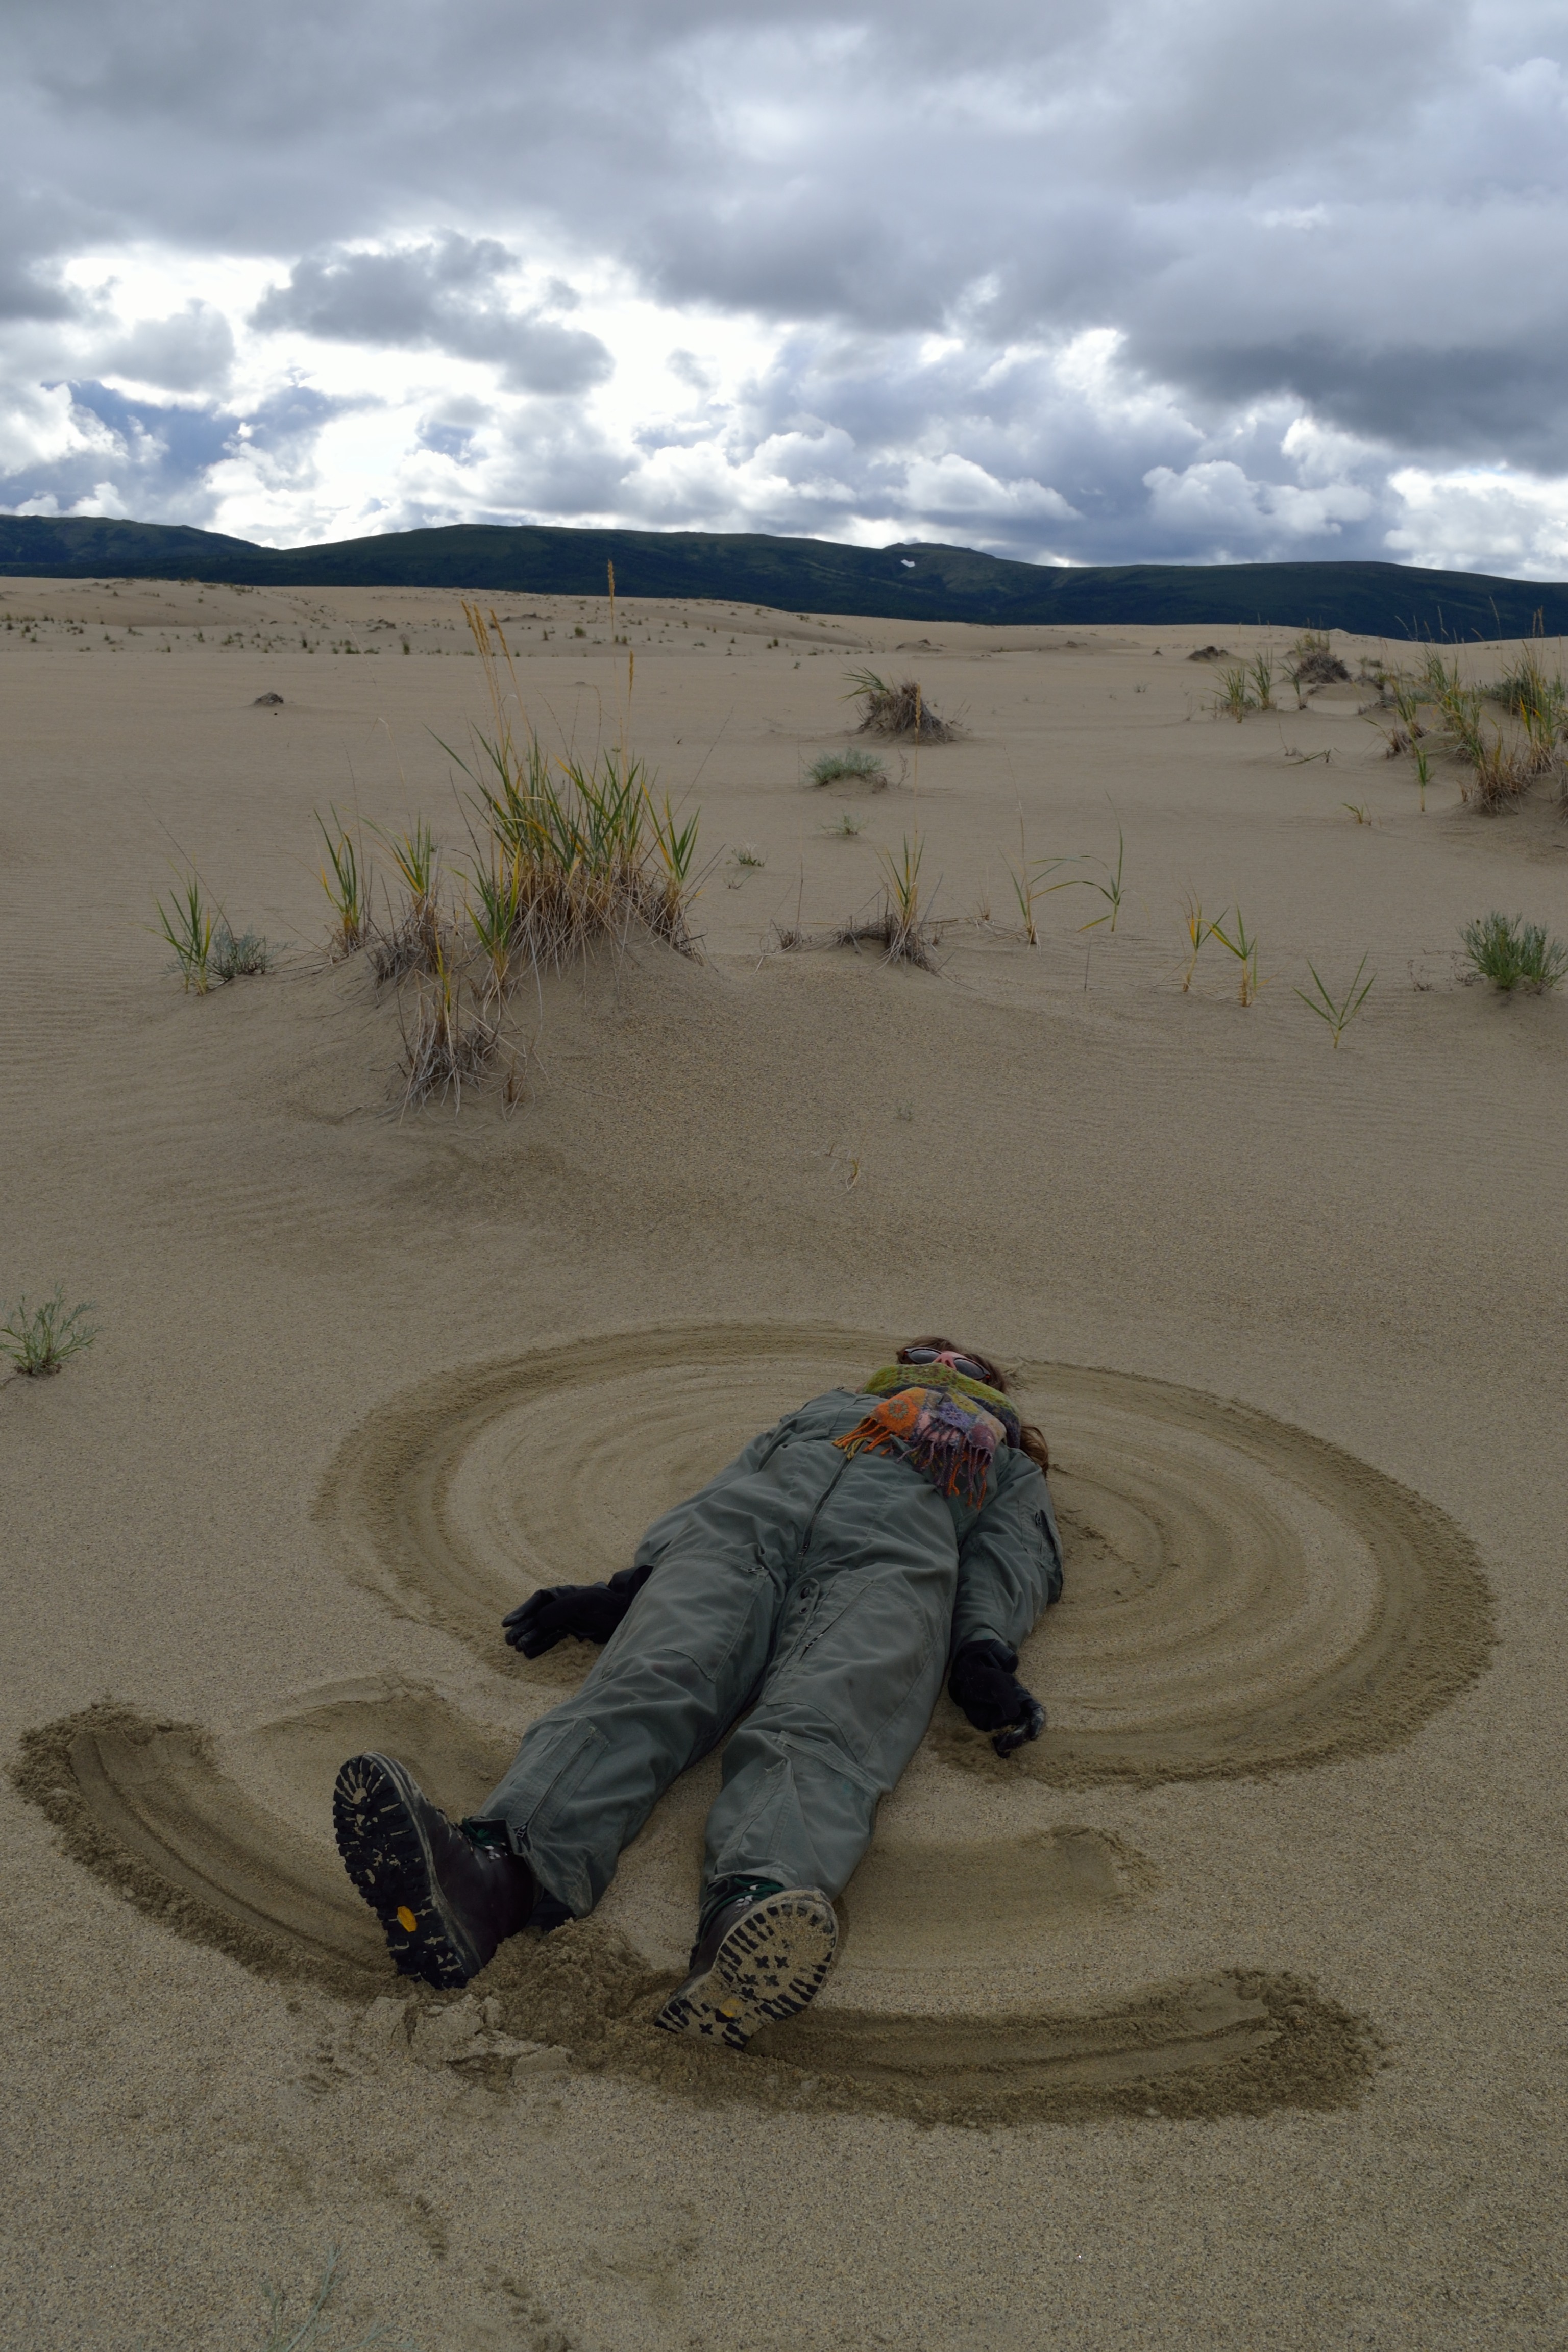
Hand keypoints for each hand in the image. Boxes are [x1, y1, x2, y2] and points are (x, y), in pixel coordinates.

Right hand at [502, 1565, 650, 1656]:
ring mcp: (564, 1620)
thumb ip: (562, 1609)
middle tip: (510, 1641)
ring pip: (540, 1630)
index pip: (536, 1601)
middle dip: (522, 1628)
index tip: (507, 1623)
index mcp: (561, 1594)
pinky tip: (531, 1652)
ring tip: (517, 1648)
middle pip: (535, 1617)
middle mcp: (559, 1607)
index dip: (520, 1611)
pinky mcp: (570, 1632)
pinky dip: (541, 1644)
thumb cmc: (606, 1604)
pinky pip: (550, 1639)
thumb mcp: (584, 1602)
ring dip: (529, 1638)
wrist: (624, 1614)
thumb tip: (540, 1619)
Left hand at [948, 1638, 1045, 1758]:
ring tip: (1002, 1746)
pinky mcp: (994, 1729)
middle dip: (1021, 1736)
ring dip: (1011, 1743)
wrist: (967, 1682)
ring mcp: (1006, 1722)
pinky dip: (1001, 1748)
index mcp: (1023, 1700)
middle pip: (1025, 1728)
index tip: (1033, 1735)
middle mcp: (1018, 1713)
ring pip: (1014, 1737)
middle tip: (1011, 1740)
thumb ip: (1006, 1696)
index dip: (1037, 1724)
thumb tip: (1015, 1714)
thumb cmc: (986, 1677)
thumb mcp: (997, 1681)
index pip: (1036, 1713)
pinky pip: (1000, 1740)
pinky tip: (1000, 1752)